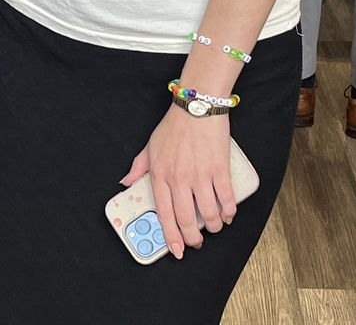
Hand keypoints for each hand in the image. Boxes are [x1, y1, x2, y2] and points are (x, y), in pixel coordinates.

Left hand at [120, 106, 235, 258]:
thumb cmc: (174, 125)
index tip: (177, 249)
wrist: (197, 105)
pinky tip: (228, 214)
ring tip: (214, 227)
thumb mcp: (150, 146)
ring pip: (208, 212)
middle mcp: (179, 178)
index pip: (164, 213)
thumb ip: (138, 167)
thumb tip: (126, 183)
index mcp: (160, 175)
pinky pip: (225, 197)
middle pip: (186, 218)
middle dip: (193, 238)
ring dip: (213, 225)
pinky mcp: (219, 168)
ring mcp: (200, 174)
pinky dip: (228, 210)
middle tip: (197, 243)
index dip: (171, 236)